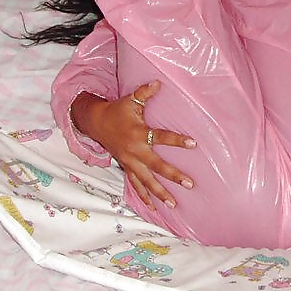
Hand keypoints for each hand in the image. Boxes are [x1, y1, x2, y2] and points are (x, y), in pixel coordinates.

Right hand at [71, 81, 194, 209]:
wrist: (96, 124)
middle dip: (173, 175)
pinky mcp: (127, 168)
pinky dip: (144, 197)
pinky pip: (136, 186)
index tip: (194, 144)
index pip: (161, 137)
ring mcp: (130, 162)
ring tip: (174, 204)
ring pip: (146, 182)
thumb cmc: (117, 111)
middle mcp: (135, 151)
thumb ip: (145, 93)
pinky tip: (154, 208)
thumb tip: (159, 82)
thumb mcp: (130, 100)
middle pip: (156, 166)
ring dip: (160, 193)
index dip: (177, 140)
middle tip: (189, 183)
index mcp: (138, 134)